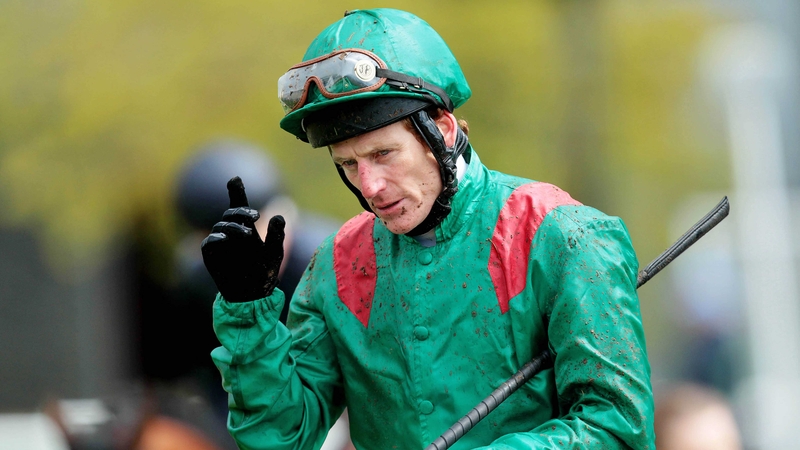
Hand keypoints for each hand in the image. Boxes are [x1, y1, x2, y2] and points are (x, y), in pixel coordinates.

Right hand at [201, 176, 284, 301]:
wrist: (251, 294)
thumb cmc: (264, 272)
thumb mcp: (274, 253)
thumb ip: (276, 235)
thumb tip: (279, 216)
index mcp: (246, 228)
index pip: (240, 206)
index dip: (236, 191)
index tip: (235, 179)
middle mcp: (232, 232)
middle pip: (231, 212)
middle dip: (241, 210)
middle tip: (255, 216)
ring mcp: (220, 242)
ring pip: (222, 224)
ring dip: (234, 225)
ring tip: (248, 234)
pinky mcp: (211, 255)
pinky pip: (210, 241)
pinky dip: (217, 237)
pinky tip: (226, 238)